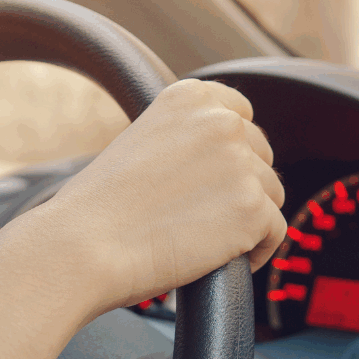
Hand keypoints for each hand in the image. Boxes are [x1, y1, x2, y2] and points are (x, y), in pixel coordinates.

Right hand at [37, 79, 285, 310]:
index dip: (231, 151)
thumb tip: (218, 165)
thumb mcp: (138, 145)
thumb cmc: (98, 208)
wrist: (82, 245)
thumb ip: (182, 141)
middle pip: (260, 157)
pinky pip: (276, 232)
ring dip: (246, 219)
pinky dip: (256, 252)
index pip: (241, 114)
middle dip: (239, 186)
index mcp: (189, 97)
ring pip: (270, 195)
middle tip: (200, 217)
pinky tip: (223, 261)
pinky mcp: (253, 208)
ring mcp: (241, 164)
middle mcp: (221, 122)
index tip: (213, 178)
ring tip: (205, 241)